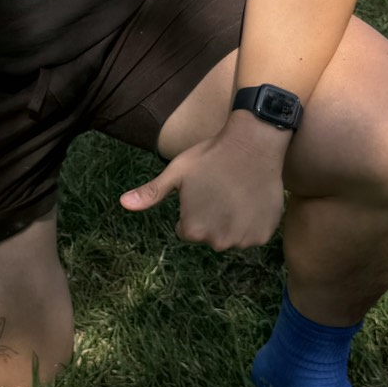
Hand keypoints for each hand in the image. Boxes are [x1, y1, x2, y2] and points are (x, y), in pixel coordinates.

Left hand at [120, 117, 287, 251]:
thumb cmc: (210, 156)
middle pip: (210, 235)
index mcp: (193, 229)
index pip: (186, 229)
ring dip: (233, 221)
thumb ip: (151, 193)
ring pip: (232, 235)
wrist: (253, 144)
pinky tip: (252, 198)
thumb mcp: (177, 172)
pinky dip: (253, 221)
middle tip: (219, 190)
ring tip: (236, 193)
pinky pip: (253, 234)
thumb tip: (123, 204)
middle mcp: (218, 242)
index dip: (193, 209)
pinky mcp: (264, 235)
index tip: (202, 190)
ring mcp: (244, 240)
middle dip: (212, 218)